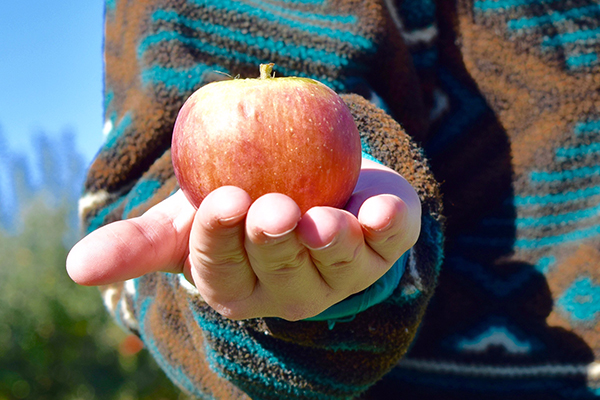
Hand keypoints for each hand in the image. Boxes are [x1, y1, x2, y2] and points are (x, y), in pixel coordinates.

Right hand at [67, 158, 420, 320]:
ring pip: (337, 265)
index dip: (221, 240)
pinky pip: (393, 242)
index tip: (220, 202)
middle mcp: (292, 287)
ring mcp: (341, 271)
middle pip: (281, 271)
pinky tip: (385, 210)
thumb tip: (75, 269)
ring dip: (331, 244)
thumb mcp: (185, 218)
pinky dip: (392, 226)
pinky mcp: (382, 246)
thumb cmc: (238, 201)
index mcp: (241, 284)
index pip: (224, 271)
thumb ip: (138, 242)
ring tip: (324, 221)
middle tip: (272, 208)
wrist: (300, 178)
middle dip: (275, 243)